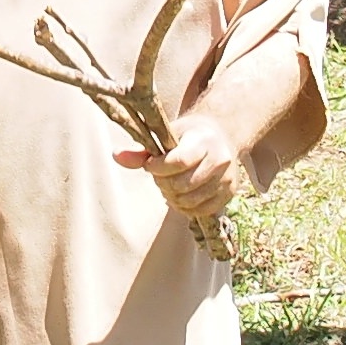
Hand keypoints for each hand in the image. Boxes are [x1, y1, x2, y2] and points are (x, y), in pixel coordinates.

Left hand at [117, 105, 244, 223]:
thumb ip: (142, 150)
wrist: (221, 136)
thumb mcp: (167, 134)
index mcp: (204, 140)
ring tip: (169, 186)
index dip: (157, 168)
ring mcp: (226, 178)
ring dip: (173, 197)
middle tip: (159, 177)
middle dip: (163, 183)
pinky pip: (202, 210)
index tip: (150, 165)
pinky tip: (180, 196)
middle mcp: (220, 159)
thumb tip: (116, 155)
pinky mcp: (229, 193)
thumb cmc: (189, 135)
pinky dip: (186, 207)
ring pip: (191, 200)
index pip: (178, 162)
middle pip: (182, 184)